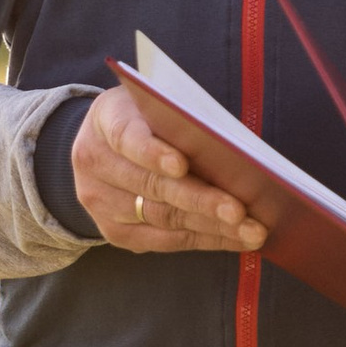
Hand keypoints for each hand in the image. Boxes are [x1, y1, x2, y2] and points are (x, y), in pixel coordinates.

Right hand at [72, 84, 266, 256]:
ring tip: (251, 231)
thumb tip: (234, 153)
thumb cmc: (150, 118)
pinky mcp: (114, 232)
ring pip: (163, 218)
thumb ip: (183, 120)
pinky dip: (205, 240)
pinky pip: (165, 241)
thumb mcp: (158, 105)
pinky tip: (236, 239)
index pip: (127, 137)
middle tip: (240, 211)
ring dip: (212, 227)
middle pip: (152, 186)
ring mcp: (100, 202)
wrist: (105, 145)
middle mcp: (95, 163)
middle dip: (200, 200)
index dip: (153, 153)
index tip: (182, 164)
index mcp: (106, 120)